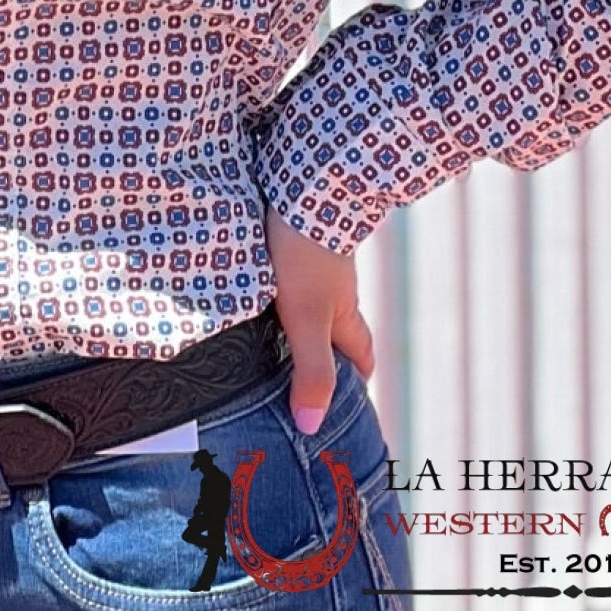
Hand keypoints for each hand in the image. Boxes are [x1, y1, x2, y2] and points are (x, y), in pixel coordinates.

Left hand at [263, 201, 374, 434]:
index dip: (356, 384)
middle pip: (335, 331)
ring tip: (260, 345)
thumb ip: (312, 370)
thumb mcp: (307, 319)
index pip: (360, 358)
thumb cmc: (306, 253)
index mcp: (345, 314)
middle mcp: (334, 291)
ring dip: (292, 324)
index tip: (344, 408)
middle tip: (297, 383)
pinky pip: (287, 275)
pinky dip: (275, 293)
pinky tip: (250, 297)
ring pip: (308, 303)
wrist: (302, 183)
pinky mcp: (290, 240)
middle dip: (323, 358)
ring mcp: (313, 264)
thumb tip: (312, 427)